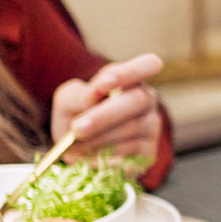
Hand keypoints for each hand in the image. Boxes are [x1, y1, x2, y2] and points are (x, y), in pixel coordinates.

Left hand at [49, 53, 163, 165]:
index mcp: (132, 79)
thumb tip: (96, 95)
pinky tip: (89, 157)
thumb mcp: (69, 100)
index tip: (104, 83)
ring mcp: (152, 127)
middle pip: (137, 100)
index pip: (149, 65)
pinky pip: (129, 153)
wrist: (79, 149)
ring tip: (73, 147)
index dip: (130, 72)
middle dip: (104, 116)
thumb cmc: (77, 115)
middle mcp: (148, 100)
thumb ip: (80, 95)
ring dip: (98, 139)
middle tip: (77, 129)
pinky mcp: (149, 153)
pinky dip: (104, 156)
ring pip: (130, 130)